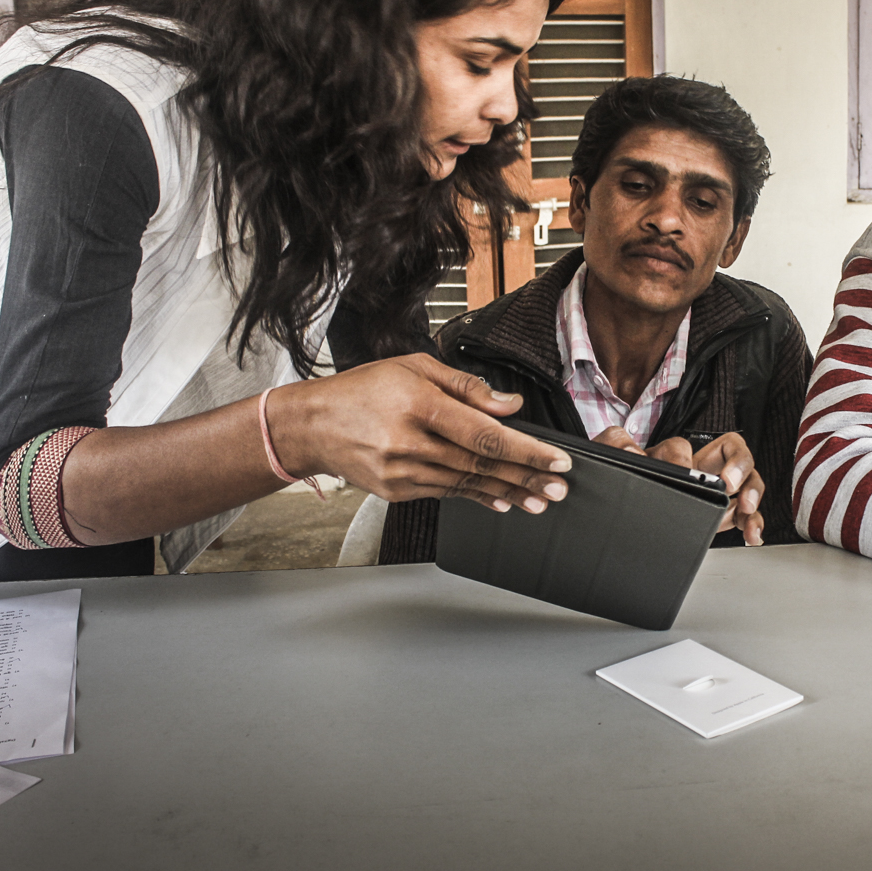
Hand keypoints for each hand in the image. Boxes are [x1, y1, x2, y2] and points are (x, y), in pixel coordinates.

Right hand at [272, 354, 570, 513]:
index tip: (556, 461)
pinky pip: (446, 494)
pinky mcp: (395, 490)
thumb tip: (509, 405)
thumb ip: (466, 387)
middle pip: (480, 465)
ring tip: (540, 500)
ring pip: (466, 484)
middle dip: (526, 478)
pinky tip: (502, 502)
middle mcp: (408, 442)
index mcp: (418, 405)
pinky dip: (477, 498)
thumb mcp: (415, 368)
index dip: (525, 451)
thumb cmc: (363, 390)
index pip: (484, 434)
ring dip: (508, 493)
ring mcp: (400, 471)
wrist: (311, 425)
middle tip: (560, 488)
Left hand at [591, 427, 765, 544]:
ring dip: (753, 493)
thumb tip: (632, 452)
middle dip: (740, 466)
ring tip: (745, 508)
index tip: (685, 470)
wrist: (616, 515)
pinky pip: (745, 515)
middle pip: (737, 455)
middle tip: (729, 484)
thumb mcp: (615, 460)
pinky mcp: (720, 515)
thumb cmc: (623, 481)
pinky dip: (752, 523)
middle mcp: (702, 469)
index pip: (684, 441)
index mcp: (678, 455)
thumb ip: (616, 447)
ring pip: (748, 483)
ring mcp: (715, 492)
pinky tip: (752, 534)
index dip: (695, 455)